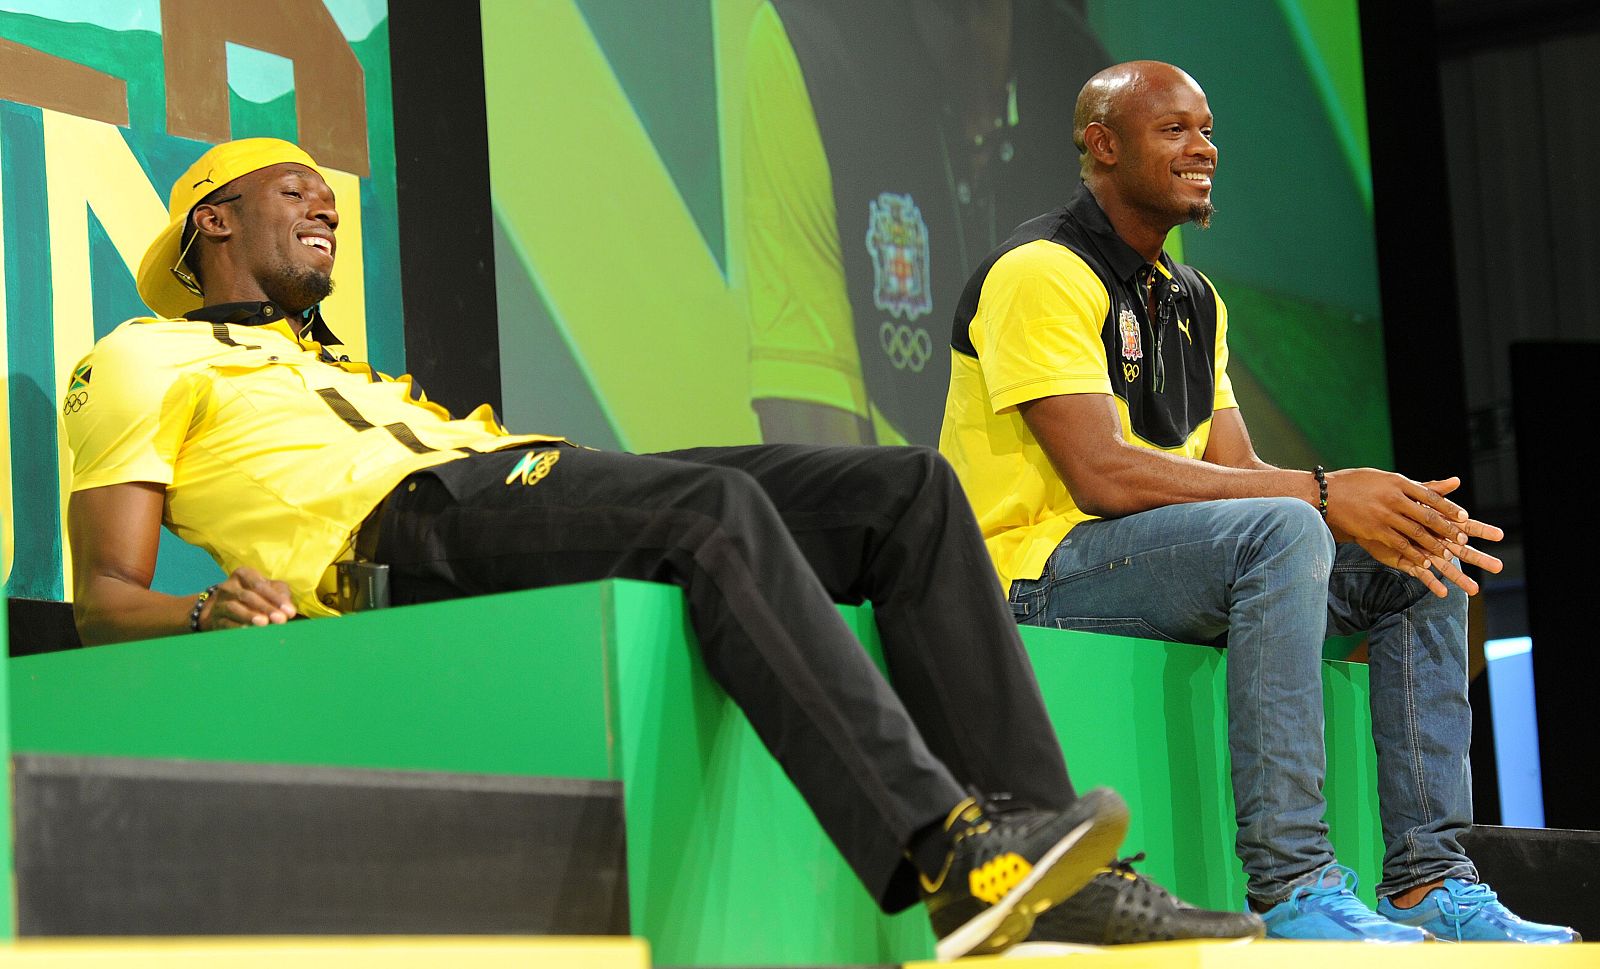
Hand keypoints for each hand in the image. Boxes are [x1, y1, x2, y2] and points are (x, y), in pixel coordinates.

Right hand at [198, 567, 296, 629]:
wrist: (223, 608)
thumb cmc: (255, 596)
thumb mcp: (269, 589)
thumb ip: (281, 595)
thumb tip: (289, 609)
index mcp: (244, 574)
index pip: (260, 585)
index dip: (276, 598)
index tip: (290, 612)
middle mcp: (229, 586)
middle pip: (248, 596)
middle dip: (266, 608)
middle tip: (281, 620)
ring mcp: (220, 602)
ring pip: (234, 608)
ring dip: (250, 616)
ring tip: (264, 623)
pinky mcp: (215, 618)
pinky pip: (225, 622)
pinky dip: (237, 627)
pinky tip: (248, 631)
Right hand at [1323, 469, 1471, 572]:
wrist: (1325, 496)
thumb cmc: (1355, 484)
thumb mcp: (1384, 478)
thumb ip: (1412, 484)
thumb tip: (1450, 481)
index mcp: (1397, 482)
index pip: (1430, 495)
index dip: (1448, 507)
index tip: (1464, 517)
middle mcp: (1393, 498)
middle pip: (1426, 515)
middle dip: (1446, 529)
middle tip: (1461, 540)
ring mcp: (1383, 515)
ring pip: (1416, 532)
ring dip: (1433, 545)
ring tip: (1447, 556)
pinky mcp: (1374, 530)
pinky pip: (1399, 544)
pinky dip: (1414, 554)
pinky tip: (1424, 562)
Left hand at [1352, 477, 1503, 597]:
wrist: (1368, 516)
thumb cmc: (1394, 505)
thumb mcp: (1415, 497)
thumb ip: (1435, 492)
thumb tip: (1456, 480)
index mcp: (1439, 524)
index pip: (1465, 527)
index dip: (1482, 531)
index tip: (1500, 535)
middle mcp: (1434, 540)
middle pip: (1461, 550)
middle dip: (1480, 558)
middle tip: (1499, 566)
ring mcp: (1423, 552)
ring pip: (1445, 566)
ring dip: (1459, 578)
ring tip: (1475, 590)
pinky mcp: (1408, 560)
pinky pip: (1421, 574)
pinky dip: (1431, 583)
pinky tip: (1442, 593)